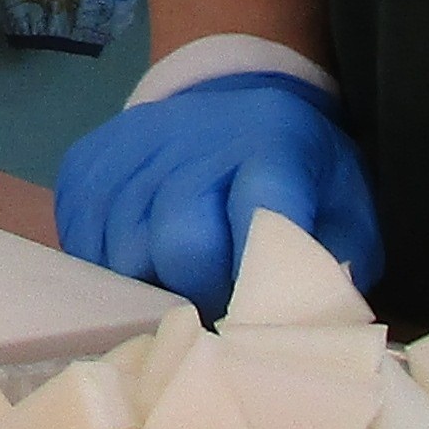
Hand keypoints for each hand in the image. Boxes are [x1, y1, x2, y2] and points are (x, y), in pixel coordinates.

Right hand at [54, 71, 377, 315]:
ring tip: (178, 287)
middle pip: (180, 243)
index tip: (258, 319)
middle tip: (216, 308)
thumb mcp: (344, 208)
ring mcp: (128, 153)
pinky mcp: (84, 167)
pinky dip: (111, 273)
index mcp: (272, 145)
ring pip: (123, 256)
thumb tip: (307, 332)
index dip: (258, 280)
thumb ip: (336, 269)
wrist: (226, 96)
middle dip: (200, 294)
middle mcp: (192, 141)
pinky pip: (83, 247)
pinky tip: (143, 266)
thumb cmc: (293, 172)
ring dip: (151, 288)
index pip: (263, 213)